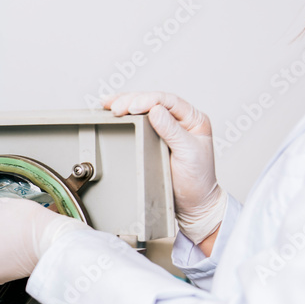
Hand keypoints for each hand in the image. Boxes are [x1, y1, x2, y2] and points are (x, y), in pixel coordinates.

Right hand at [104, 92, 226, 244]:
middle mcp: (179, 120)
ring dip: (124, 103)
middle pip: (152, 101)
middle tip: (115, 108)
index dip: (148, 100)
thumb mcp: (188, 153)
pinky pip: (137, 121)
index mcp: (193, 119)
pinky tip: (111, 111)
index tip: (132, 107)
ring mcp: (165, 128)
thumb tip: (155, 110)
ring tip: (107, 104)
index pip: (169, 101)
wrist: (193, 203)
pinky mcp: (152, 138)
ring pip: (142, 108)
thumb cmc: (196, 180)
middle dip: (131, 100)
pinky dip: (124, 115)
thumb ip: (172, 130)